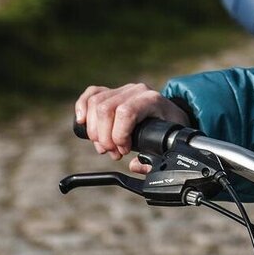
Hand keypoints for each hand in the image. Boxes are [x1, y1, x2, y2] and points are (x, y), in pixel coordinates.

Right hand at [75, 83, 189, 174]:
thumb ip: (154, 159)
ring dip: (94, 130)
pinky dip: (82, 107)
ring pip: (96, 103)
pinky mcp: (113, 92)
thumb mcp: (169, 143)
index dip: (119, 135)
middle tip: (112, 152)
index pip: (125, 112)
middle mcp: (136, 91)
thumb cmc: (170, 127)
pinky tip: (81, 121)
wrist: (172, 114)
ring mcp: (124, 89)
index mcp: (152, 100)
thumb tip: (135, 165)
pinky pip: (92, 94)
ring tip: (104, 146)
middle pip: (106, 109)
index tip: (124, 151)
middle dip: (104, 137)